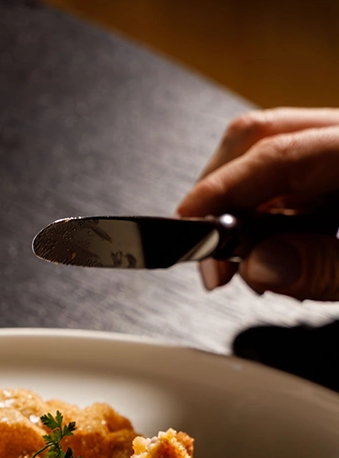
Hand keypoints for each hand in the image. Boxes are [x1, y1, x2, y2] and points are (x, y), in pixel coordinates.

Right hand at [177, 108, 338, 299]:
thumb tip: (259, 265)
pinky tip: (266, 252)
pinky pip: (288, 179)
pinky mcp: (336, 171)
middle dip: (216, 194)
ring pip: (268, 159)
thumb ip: (324, 267)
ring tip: (237, 263)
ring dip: (237, 212)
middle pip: (260, 139)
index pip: (277, 154)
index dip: (221, 189)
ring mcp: (337, 149)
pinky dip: (263, 218)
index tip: (184, 225)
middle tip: (205, 252)